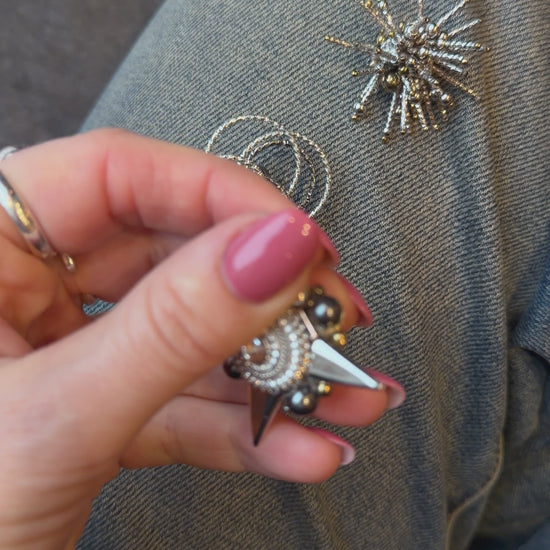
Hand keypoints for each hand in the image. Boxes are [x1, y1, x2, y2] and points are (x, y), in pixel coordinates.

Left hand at [0, 129, 403, 548]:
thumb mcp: (49, 423)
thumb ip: (168, 331)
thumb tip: (271, 252)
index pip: (118, 174)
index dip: (218, 195)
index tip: (296, 238)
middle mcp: (23, 287)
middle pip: (171, 253)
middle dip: (265, 296)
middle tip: (331, 319)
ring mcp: (64, 349)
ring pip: (189, 333)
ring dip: (273, 373)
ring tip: (340, 397)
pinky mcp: (96, 406)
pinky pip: (179, 399)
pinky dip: (243, 426)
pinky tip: (298, 445)